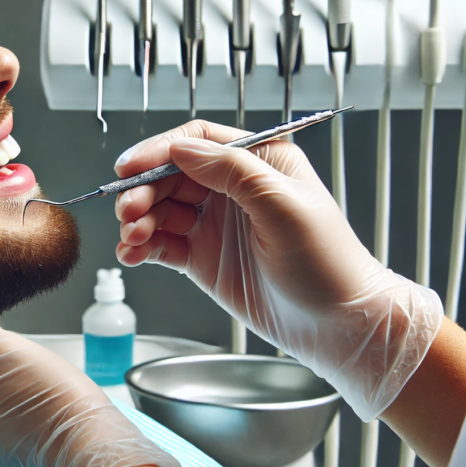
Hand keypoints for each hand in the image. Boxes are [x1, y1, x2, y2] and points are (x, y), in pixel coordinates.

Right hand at [113, 120, 442, 420]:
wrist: (337, 324)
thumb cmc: (328, 262)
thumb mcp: (284, 205)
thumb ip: (232, 170)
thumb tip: (180, 148)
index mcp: (258, 162)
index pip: (198, 141)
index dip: (159, 150)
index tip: (131, 167)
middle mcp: (232, 188)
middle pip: (170, 175)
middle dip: (143, 190)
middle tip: (128, 211)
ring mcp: (215, 223)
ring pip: (160, 209)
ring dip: (139, 220)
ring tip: (133, 239)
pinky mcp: (202, 257)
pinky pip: (161, 244)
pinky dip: (141, 247)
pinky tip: (133, 255)